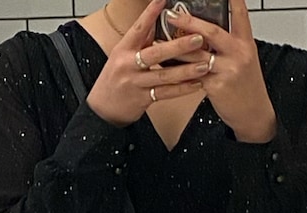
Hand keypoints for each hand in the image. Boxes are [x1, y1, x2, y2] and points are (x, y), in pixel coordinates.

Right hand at [86, 0, 212, 127]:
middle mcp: (128, 65)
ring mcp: (135, 83)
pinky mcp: (142, 99)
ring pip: (164, 76)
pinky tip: (196, 84)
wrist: (103, 108)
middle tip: (198, 38)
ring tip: (204, 64)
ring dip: (186, 70)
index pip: (139, 28)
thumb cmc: (115, 78)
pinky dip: (182, 90)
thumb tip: (155, 20)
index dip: (150, 13)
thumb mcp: (122, 55)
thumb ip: (141, 40)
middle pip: (156, 53)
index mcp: (124, 49)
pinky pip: (165, 94)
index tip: (162, 0)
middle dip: (179, 46)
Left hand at [164, 0, 276, 142]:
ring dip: (176, 47)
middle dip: (190, 21)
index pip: (240, 14)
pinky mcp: (216, 86)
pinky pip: (193, 75)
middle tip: (172, 15)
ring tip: (159, 40)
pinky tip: (167, 65)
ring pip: (197, 55)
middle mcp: (238, 53)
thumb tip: (203, 32)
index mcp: (246, 43)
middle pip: (212, 32)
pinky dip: (179, 70)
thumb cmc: (247, 87)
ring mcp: (227, 70)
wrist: (253, 114)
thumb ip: (228, 45)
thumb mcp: (245, 59)